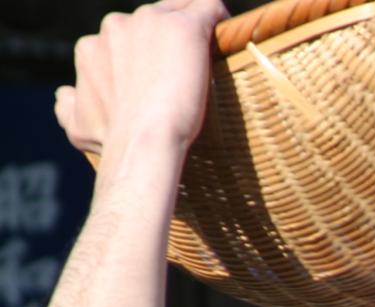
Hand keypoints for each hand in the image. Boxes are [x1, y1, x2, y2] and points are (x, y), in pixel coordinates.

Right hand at [54, 0, 228, 160]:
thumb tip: (64, 94)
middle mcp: (117, 26)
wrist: (143, 140)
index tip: (165, 70)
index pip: (127, 35)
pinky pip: (208, 7)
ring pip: (178, 10)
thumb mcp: (78, 126)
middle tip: (190, 65)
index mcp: (93, 46)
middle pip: (152, 18)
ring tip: (209, 55)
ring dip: (193, 29)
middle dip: (170, 38)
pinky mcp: (185, 27)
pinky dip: (218, 17)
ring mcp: (151, 22)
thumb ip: (68, 106)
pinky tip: (226, 33)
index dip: (148, 50)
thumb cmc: (114, 141)